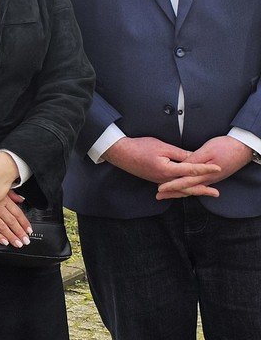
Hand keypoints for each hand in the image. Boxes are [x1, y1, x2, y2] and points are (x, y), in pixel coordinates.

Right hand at [0, 193, 31, 246]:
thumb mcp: (0, 185)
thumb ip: (12, 194)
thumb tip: (21, 199)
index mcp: (4, 199)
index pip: (18, 213)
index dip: (24, 223)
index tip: (29, 230)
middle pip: (12, 222)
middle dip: (20, 233)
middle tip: (26, 241)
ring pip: (2, 227)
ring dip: (11, 236)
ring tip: (18, 243)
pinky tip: (4, 242)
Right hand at [104, 136, 218, 185]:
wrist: (121, 153)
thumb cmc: (140, 147)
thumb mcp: (162, 146)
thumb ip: (179, 153)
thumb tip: (194, 156)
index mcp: (167, 170)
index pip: (191, 170)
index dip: (205, 168)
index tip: (218, 167)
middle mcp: (164, 179)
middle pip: (187, 187)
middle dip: (203, 189)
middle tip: (216, 193)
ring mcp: (159, 181)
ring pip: (180, 189)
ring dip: (194, 191)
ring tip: (205, 193)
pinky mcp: (156, 180)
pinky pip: (172, 188)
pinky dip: (182, 190)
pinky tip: (187, 191)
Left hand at [156, 136, 251, 199]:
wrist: (243, 148)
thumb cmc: (226, 147)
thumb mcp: (207, 151)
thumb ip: (194, 161)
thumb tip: (181, 167)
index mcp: (205, 174)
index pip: (185, 182)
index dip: (172, 185)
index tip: (160, 189)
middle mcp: (208, 180)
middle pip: (187, 188)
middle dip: (172, 192)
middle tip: (158, 196)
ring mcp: (211, 179)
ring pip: (192, 188)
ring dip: (178, 191)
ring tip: (165, 194)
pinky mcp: (212, 177)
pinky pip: (197, 185)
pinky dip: (187, 188)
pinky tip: (182, 188)